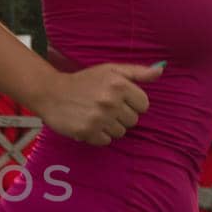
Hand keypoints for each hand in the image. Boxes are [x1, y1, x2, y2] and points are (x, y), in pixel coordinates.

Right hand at [35, 63, 162, 145]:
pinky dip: (98, 135)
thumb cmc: (83, 81)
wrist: (51, 93)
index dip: (132, 103)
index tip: (118, 99)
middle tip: (103, 107)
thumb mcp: (110, 70)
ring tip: (95, 115)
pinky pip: (106, 141)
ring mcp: (99, 118)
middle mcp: (110, 102)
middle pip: (133, 121)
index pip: (144, 105)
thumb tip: (160, 70)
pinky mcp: (87, 132)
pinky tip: (88, 124)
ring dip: (109, 127)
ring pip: (120, 133)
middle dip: (121, 116)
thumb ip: (137, 72)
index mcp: (119, 85)